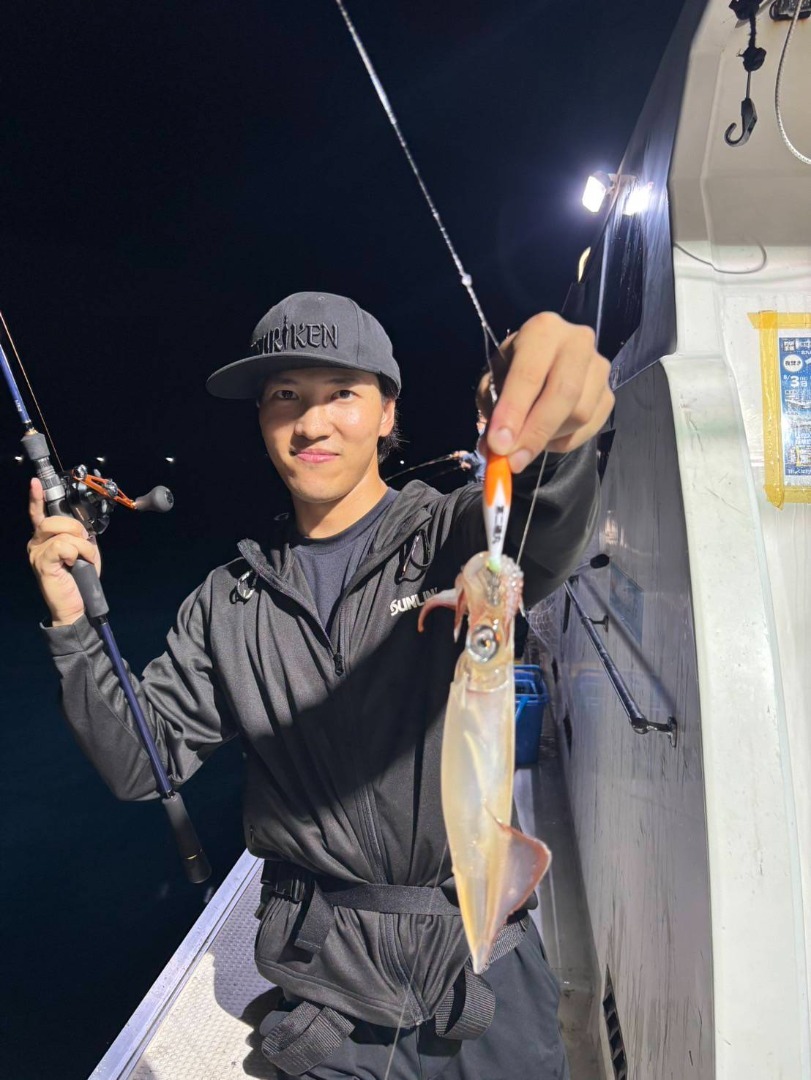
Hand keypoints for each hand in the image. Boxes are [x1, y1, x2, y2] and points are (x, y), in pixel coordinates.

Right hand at [27, 477, 101, 625]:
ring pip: (63, 532)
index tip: (36, 483)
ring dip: (82, 544)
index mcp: (45, 538)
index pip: (38, 513)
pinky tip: (76, 564)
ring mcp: (37, 552)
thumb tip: (84, 525)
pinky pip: (64, 546)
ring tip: (84, 558)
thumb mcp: (84, 551)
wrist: (75, 605)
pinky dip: (79, 553)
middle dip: (76, 528)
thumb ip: (80, 535)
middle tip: (85, 543)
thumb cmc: (79, 579)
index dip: (36, 497)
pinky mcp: (42, 563)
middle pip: (54, 519)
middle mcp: (37, 543)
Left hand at [481, 313, 613, 471]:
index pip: (529, 373)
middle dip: (536, 432)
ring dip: (547, 438)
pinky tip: (546, 437)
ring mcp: (600, 368)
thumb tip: (496, 449)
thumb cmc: (512, 371)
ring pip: (579, 415)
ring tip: (525, 440)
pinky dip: (563, 442)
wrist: (544, 363)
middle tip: (513, 461)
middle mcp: (578, 341)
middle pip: (564, 393)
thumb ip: (493, 411)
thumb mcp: (493, 383)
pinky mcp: (609, 394)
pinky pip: (589, 429)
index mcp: (543, 330)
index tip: (499, 444)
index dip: (513, 412)